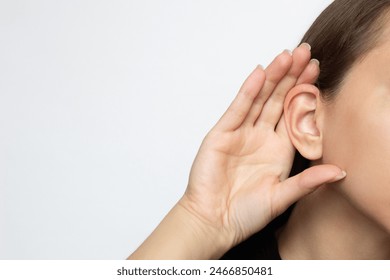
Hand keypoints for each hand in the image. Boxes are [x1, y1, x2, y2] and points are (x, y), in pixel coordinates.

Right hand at [180, 43, 345, 251]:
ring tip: (286, 56)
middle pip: (278, 101)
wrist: (213, 220)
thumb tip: (339, 172)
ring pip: (259, 99)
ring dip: (273, 78)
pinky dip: (248, 91)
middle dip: (291, 77)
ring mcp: (240, 133)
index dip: (305, 93)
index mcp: (278, 149)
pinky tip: (259, 74)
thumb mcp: (282, 197)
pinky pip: (237, 109)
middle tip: (305, 53)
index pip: (294, 115)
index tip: (318, 72)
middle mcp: (260, 137)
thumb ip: (308, 181)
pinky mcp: (222, 133)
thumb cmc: (245, 213)